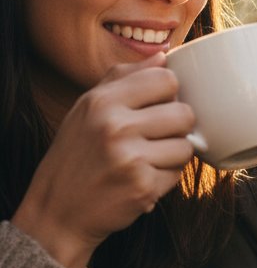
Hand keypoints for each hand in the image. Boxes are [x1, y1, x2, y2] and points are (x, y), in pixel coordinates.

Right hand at [12, 55, 195, 267]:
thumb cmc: (77, 155)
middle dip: (176, 128)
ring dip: (173, 156)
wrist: (58, 211)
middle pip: (185, 114)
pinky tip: (140, 179)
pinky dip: (165, 179)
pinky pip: (178, 175)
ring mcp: (130, 158)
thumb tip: (165, 55)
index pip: (167, 79)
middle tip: (154, 138)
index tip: (157, 107)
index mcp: (103, 101)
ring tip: (146, 160)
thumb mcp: (88, 108)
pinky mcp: (143, 187)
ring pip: (187, 147)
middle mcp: (115, 127)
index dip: (169, 94)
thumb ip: (125, 78)